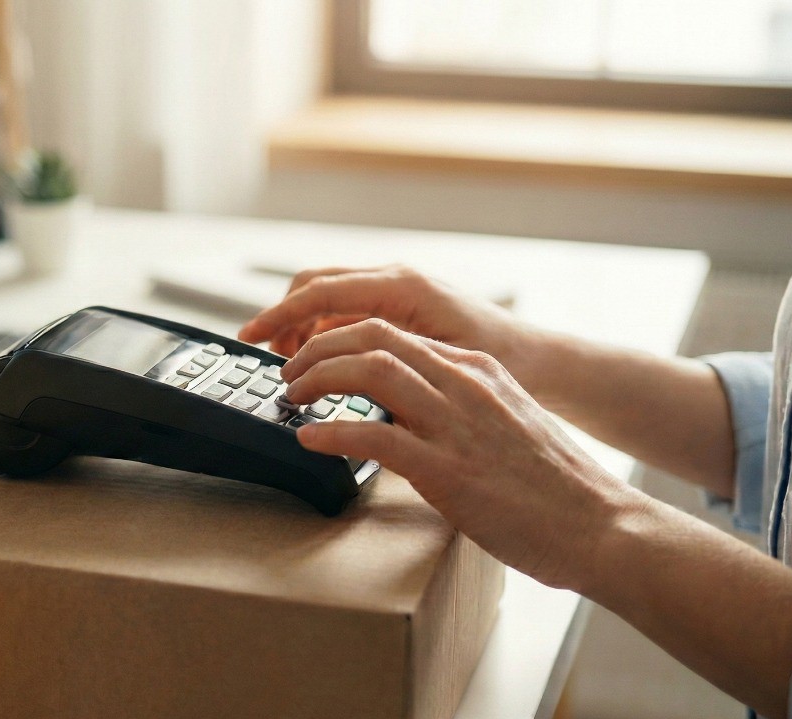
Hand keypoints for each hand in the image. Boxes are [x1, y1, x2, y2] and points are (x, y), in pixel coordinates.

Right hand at [239, 265, 538, 384]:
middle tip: (267, 359)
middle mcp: (397, 279)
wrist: (543, 362)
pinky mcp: (400, 305)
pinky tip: (325, 363)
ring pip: (327, 296)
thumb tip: (333, 367)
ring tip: (294, 366)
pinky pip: (346, 309)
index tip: (249, 338)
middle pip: (314, 285)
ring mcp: (397, 289)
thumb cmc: (505, 364)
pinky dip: (324, 330)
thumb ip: (386, 362)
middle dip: (283, 319)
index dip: (278, 316)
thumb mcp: (441, 365)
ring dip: (302, 327)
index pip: (319, 292)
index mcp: (402, 287)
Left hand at [280, 318, 646, 586]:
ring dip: (318, 379)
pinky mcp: (449, 470)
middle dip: (320, 347)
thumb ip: (460, 411)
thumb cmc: (555, 488)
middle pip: (373, 337)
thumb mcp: (504, 425)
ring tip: (292, 397)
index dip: (342, 339)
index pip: (393, 332)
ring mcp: (457, 424)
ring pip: (370, 371)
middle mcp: (465, 384)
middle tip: (291, 373)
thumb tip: (406, 419)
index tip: (316, 358)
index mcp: (477, 370)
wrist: (600, 525)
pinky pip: (376, 437)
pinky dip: (333, 433)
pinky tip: (309, 439)